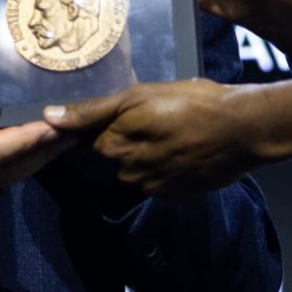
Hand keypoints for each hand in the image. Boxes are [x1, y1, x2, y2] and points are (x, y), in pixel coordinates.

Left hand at [43, 74, 291, 198]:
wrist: (243, 130)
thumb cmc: (192, 103)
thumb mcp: (139, 96)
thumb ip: (92, 111)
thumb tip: (48, 118)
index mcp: (115, 146)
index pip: (89, 139)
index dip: (102, 124)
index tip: (121, 113)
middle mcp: (128, 173)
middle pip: (111, 155)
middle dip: (124, 139)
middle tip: (153, 118)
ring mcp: (152, 187)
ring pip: (134, 169)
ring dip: (144, 154)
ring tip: (171, 131)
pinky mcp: (174, 195)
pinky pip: (157, 180)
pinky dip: (164, 167)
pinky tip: (183, 149)